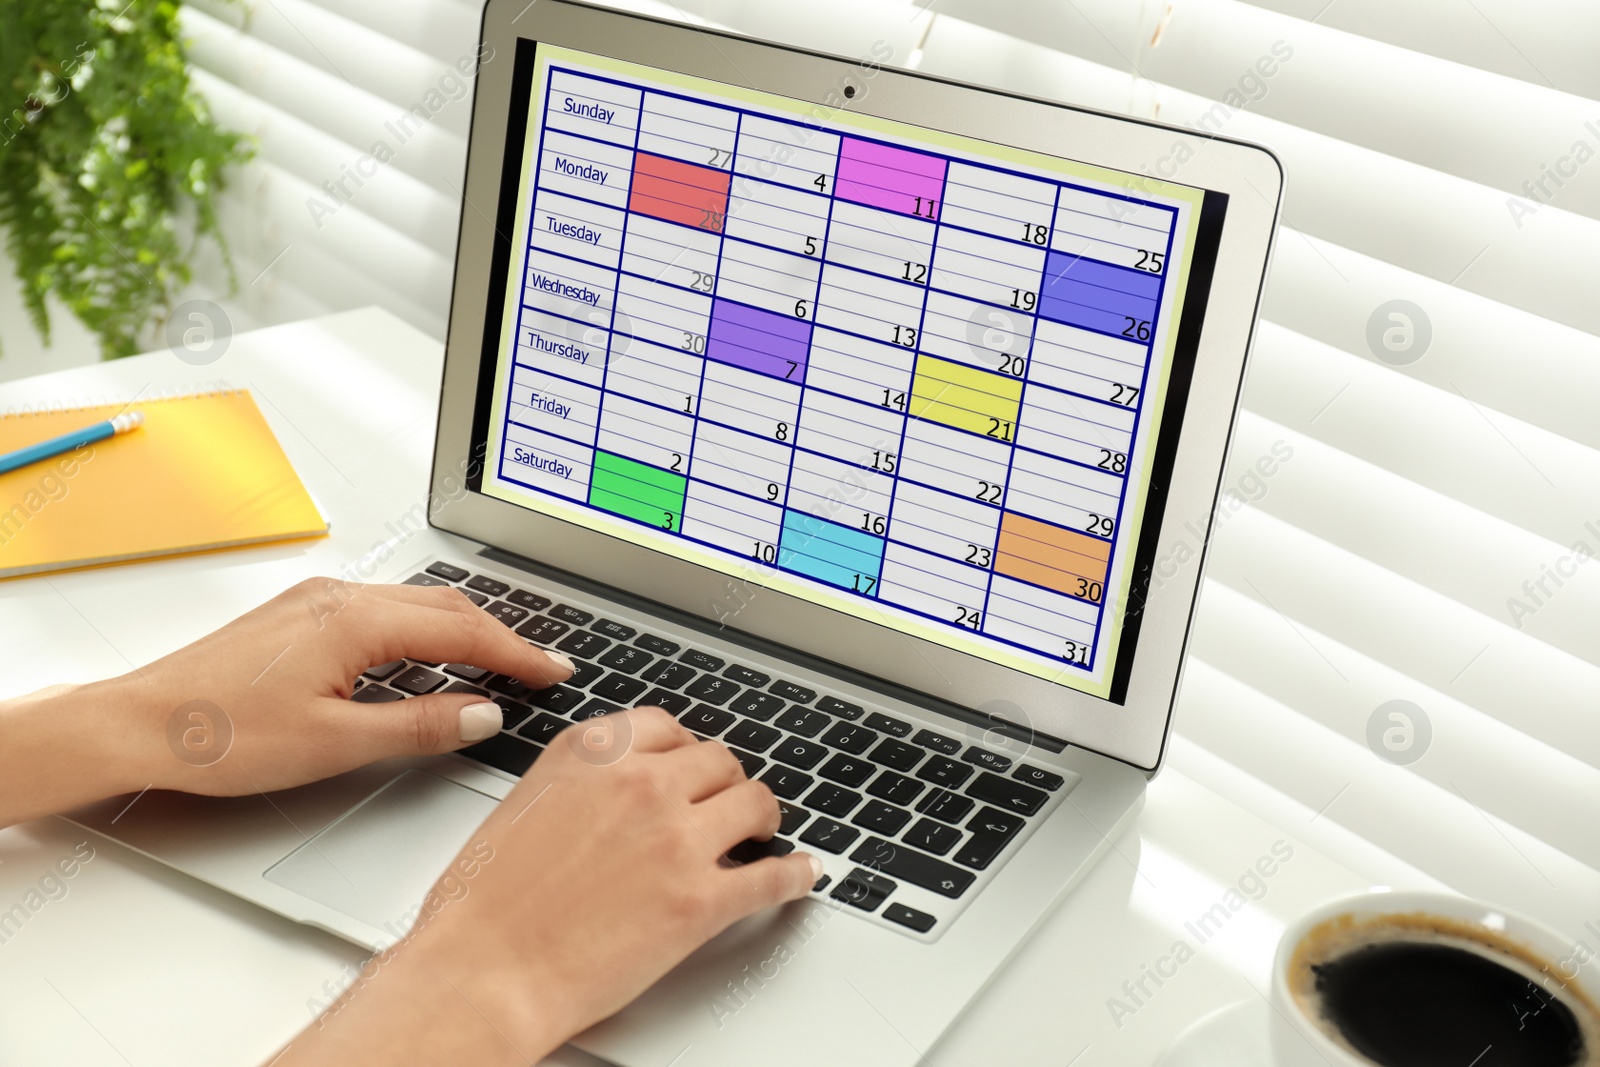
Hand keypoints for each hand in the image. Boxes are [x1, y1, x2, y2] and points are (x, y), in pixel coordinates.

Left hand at [106, 578, 573, 796]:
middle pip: (445, 607)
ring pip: (414, 605)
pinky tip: (426, 657)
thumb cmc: (218, 734)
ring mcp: (315, 600)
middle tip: (540, 665)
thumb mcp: (334, 743)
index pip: (462, 633)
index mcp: (355, 620)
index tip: (552, 672)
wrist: (138, 723)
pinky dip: (423, 631)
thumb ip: (418, 726)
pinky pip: (382, 610)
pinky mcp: (298, 615)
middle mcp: (338, 597)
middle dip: (500, 635)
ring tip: (498, 659)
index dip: (516, 654)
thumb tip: (480, 713)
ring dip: (462, 630)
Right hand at [281, 707, 821, 1063]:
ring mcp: (677, 838)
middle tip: (728, 803)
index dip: (687, 751)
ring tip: (763, 833)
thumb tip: (610, 794)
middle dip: (726, 783)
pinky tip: (803, 874)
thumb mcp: (523, 805)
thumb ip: (579, 785)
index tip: (693, 765)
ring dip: (763, 818)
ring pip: (754, 803)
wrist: (481, 973)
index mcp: (591, 752)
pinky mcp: (702, 899)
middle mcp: (641, 782)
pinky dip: (796, 874)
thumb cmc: (481, 906)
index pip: (667, 728)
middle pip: (717, 761)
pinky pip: (772, 875)